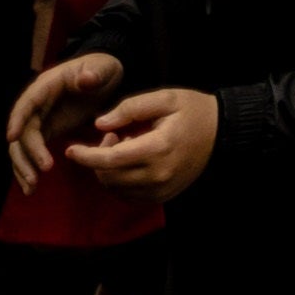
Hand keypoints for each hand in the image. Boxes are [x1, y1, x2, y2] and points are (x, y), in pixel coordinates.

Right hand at [4, 53, 122, 192]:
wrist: (104, 77)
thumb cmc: (102, 69)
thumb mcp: (103, 69)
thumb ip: (94, 74)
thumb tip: (84, 80)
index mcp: (47, 86)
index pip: (27, 103)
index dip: (18, 119)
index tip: (12, 137)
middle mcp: (37, 104)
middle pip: (22, 131)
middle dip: (26, 154)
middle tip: (36, 176)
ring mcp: (39, 119)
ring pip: (22, 146)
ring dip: (23, 167)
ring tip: (31, 188)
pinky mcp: (45, 131)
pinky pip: (31, 151)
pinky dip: (29, 168)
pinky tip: (31, 187)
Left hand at [66, 84, 223, 200]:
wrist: (222, 132)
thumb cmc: (194, 110)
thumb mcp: (165, 98)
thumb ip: (130, 108)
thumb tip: (100, 124)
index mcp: (158, 148)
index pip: (110, 160)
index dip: (86, 156)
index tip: (71, 149)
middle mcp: (158, 174)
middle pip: (109, 177)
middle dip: (98, 158)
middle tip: (111, 135)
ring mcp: (161, 189)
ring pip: (115, 189)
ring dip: (107, 170)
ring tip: (123, 146)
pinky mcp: (162, 196)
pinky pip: (128, 196)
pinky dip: (118, 181)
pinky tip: (128, 163)